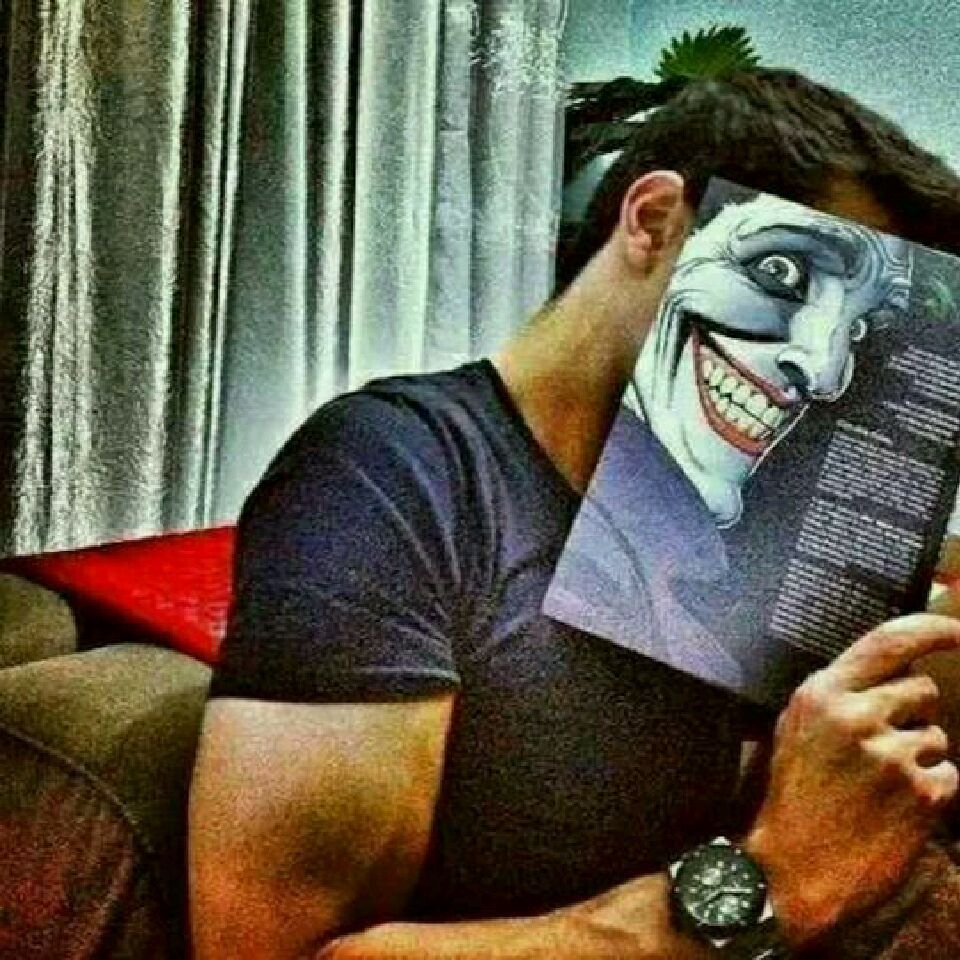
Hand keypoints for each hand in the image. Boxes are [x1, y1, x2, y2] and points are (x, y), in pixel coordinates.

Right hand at [745, 614, 959, 946]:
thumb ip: (835, 696)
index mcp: (822, 693)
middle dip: (912, 714)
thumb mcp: (795, 730)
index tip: (958, 629)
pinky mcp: (922, 794)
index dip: (932, 629)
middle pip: (921, 690)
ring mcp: (892, 754)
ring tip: (880, 787)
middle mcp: (858, 715)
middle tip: (881, 748)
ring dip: (920, 757)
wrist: (790, 870)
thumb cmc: (790, 797)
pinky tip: (895, 810)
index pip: (888, 641)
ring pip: (938, 736)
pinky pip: (949, 775)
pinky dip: (932, 792)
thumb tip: (883, 673)